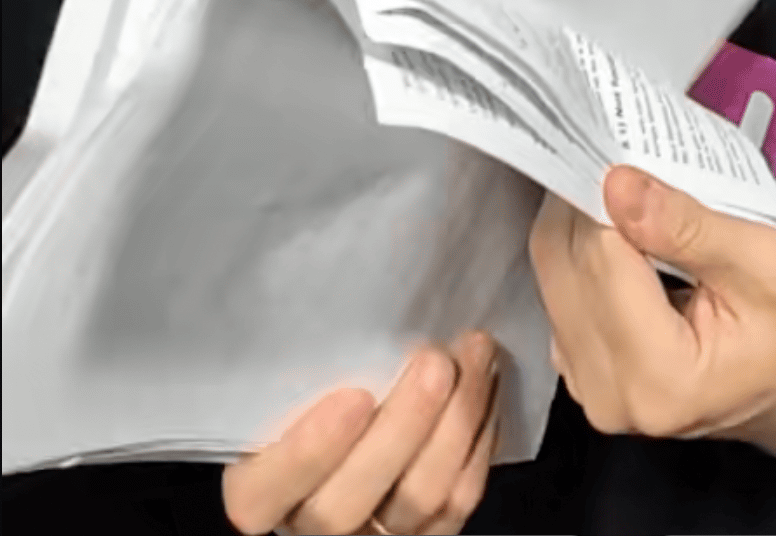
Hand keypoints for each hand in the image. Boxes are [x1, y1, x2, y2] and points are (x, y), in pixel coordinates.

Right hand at [222, 331, 499, 535]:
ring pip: (417, 499)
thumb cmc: (316, 374)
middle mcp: (310, 519)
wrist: (370, 405)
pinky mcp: (428, 530)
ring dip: (455, 421)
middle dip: (403, 426)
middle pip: (349, 503)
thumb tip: (319, 292)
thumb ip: (296, 363)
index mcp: (261, 486)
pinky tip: (486, 384)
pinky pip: (459, 498)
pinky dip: (479, 439)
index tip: (353, 396)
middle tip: (435, 360)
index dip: (306, 454)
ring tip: (475, 352)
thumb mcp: (289, 372)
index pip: (260, 495)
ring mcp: (373, 532)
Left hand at [529, 168, 775, 478]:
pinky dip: (581, 251)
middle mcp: (607, 394)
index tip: (634, 155)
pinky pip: (558, 289)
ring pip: (552, 271)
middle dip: (591, 203)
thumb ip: (691, 225)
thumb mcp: (765, 264)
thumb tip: (617, 184)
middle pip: (564, 262)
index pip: (601, 258)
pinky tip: (619, 236)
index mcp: (659, 377)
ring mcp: (586, 387)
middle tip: (630, 164)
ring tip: (630, 199)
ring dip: (582, 222)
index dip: (613, 197)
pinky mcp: (577, 370)